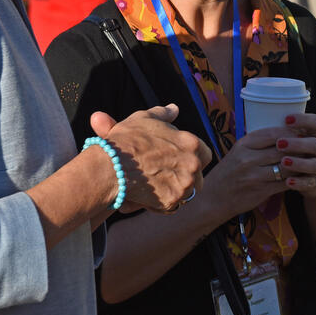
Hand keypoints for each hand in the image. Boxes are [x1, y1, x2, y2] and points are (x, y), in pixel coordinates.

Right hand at [93, 105, 208, 213]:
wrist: (110, 165)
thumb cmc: (126, 139)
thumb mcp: (145, 118)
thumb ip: (164, 114)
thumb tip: (174, 109)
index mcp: (192, 144)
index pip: (205, 154)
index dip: (194, 157)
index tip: (181, 160)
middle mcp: (193, 165)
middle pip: (198, 176)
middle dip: (186, 176)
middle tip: (168, 176)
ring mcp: (184, 185)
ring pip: (187, 192)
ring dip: (175, 190)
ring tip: (157, 186)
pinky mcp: (171, 201)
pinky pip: (173, 205)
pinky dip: (162, 203)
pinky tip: (149, 196)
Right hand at [203, 113, 315, 216]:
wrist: (212, 198)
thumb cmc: (228, 172)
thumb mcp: (238, 151)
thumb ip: (258, 143)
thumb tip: (285, 132)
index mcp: (244, 144)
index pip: (273, 133)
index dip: (291, 131)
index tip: (303, 130)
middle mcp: (248, 159)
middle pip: (282, 149)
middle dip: (299, 147)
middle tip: (312, 145)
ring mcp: (254, 176)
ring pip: (286, 166)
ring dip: (299, 164)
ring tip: (310, 160)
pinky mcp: (260, 191)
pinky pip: (284, 183)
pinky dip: (295, 179)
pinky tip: (301, 176)